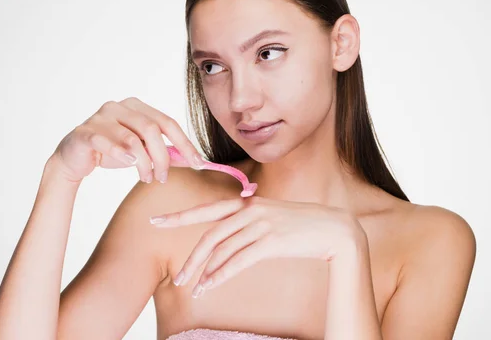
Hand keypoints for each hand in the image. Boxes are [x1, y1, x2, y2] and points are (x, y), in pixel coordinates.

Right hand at [51, 97, 200, 182]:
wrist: (75, 159)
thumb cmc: (112, 152)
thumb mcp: (143, 152)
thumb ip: (167, 154)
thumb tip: (196, 161)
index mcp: (137, 107)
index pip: (168, 122)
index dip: (185, 143)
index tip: (199, 163)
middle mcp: (119, 107)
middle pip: (152, 129)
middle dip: (163, 156)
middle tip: (163, 177)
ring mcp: (101, 117)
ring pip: (132, 139)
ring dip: (144, 162)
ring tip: (147, 178)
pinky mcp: (86, 132)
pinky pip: (107, 142)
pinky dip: (121, 154)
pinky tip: (130, 163)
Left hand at [149, 196, 364, 296]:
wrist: (334, 228)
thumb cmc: (302, 224)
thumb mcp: (272, 215)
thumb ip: (249, 221)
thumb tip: (229, 237)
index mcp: (248, 202)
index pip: (207, 209)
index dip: (180, 216)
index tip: (156, 221)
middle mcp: (251, 210)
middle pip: (211, 235)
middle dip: (192, 258)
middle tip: (178, 277)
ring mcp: (261, 225)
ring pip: (223, 251)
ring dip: (206, 273)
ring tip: (194, 288)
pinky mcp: (272, 242)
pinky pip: (239, 262)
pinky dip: (221, 275)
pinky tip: (211, 285)